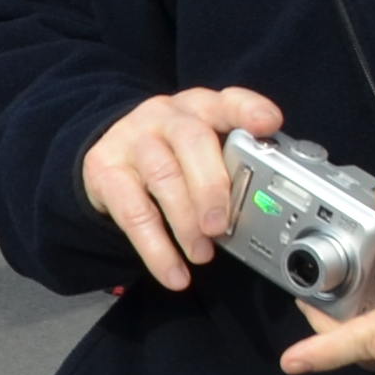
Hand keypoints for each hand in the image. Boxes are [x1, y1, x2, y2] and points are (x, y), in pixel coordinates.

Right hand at [79, 85, 285, 289]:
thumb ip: (233, 167)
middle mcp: (165, 116)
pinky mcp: (104, 169)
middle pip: (191, 140)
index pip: (227, 101)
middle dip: (211, 186)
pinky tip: (173, 273)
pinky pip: (133, 213)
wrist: (113, 155)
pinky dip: (156, 249)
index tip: (270, 124)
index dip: (248, 110)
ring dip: (186, 222)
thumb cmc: (174, 156)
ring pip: (162, 176)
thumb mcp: (204, 151)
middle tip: (222, 226)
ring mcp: (131, 139)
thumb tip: (263, 214)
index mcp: (200, 108)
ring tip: (202, 254)